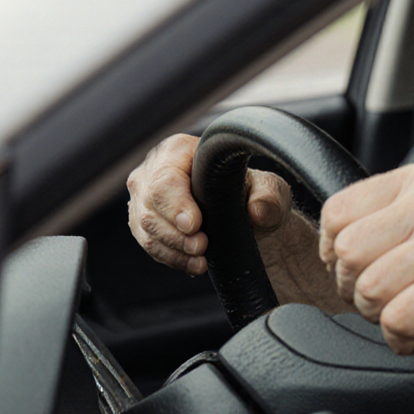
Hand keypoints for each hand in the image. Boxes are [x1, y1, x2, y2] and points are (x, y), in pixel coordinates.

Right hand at [126, 134, 292, 273]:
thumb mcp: (271, 189)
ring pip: (145, 227)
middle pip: (150, 205)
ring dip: (173, 248)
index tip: (194, 226)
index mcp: (180, 149)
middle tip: (201, 247)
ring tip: (200, 259)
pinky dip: (170, 257)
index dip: (176, 205)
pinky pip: (148, 242)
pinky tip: (193, 264)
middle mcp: (155, 168)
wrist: (247, 214)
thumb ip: (269, 197)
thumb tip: (257, 211)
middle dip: (175, 233)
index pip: (166, 179)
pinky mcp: (143, 219)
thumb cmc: (254, 192)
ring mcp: (144, 194)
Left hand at [319, 159, 413, 357]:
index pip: (337, 210)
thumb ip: (396, 217)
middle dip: (358, 289)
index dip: (339, 254)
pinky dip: (403, 340)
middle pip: (345, 252)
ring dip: (382, 317)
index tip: (368, 272)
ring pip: (366, 288)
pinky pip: (395, 319)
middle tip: (395, 300)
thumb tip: (329, 239)